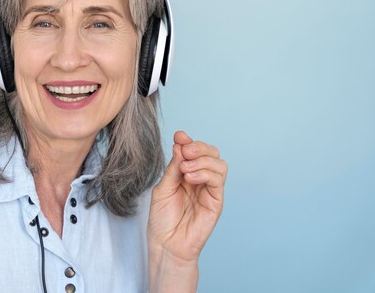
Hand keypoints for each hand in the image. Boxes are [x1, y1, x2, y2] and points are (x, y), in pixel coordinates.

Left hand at [148, 131, 226, 263]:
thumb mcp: (163, 188)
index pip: (194, 151)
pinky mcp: (216, 201)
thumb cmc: (162, 219)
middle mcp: (200, 179)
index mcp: (186, 174)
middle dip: (199, 147)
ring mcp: (210, 190)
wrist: (166, 244)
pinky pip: (218, 180)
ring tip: (185, 170)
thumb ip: (173, 168)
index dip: (188, 141)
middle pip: (211, 153)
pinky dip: (206, 173)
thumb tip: (180, 145)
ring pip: (219, 164)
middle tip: (185, 151)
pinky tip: (191, 178)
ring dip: (202, 161)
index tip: (179, 136)